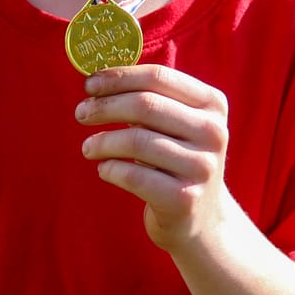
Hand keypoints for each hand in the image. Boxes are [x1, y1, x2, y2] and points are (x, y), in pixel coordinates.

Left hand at [76, 63, 238, 251]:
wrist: (202, 218)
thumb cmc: (176, 160)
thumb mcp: (174, 125)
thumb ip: (147, 98)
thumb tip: (97, 79)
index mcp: (212, 104)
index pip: (158, 77)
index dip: (118, 77)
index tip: (89, 84)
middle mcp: (213, 132)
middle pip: (145, 105)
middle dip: (104, 106)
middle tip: (81, 113)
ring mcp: (201, 167)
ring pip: (136, 140)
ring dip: (102, 141)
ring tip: (88, 147)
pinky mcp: (184, 198)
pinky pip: (133, 175)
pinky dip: (110, 169)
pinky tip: (104, 169)